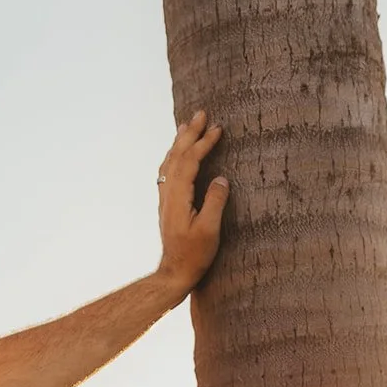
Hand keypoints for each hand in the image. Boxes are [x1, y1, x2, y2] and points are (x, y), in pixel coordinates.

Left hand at [156, 111, 228, 298]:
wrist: (174, 273)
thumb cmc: (194, 256)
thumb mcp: (209, 231)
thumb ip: (215, 203)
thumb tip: (221, 179)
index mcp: (178, 197)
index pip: (190, 161)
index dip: (203, 143)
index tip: (217, 129)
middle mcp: (168, 194)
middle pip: (177, 156)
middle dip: (189, 133)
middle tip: (201, 113)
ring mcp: (165, 199)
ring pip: (169, 162)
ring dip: (179, 142)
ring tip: (187, 125)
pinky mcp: (167, 205)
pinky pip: (167, 172)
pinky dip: (174, 156)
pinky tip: (177, 154)